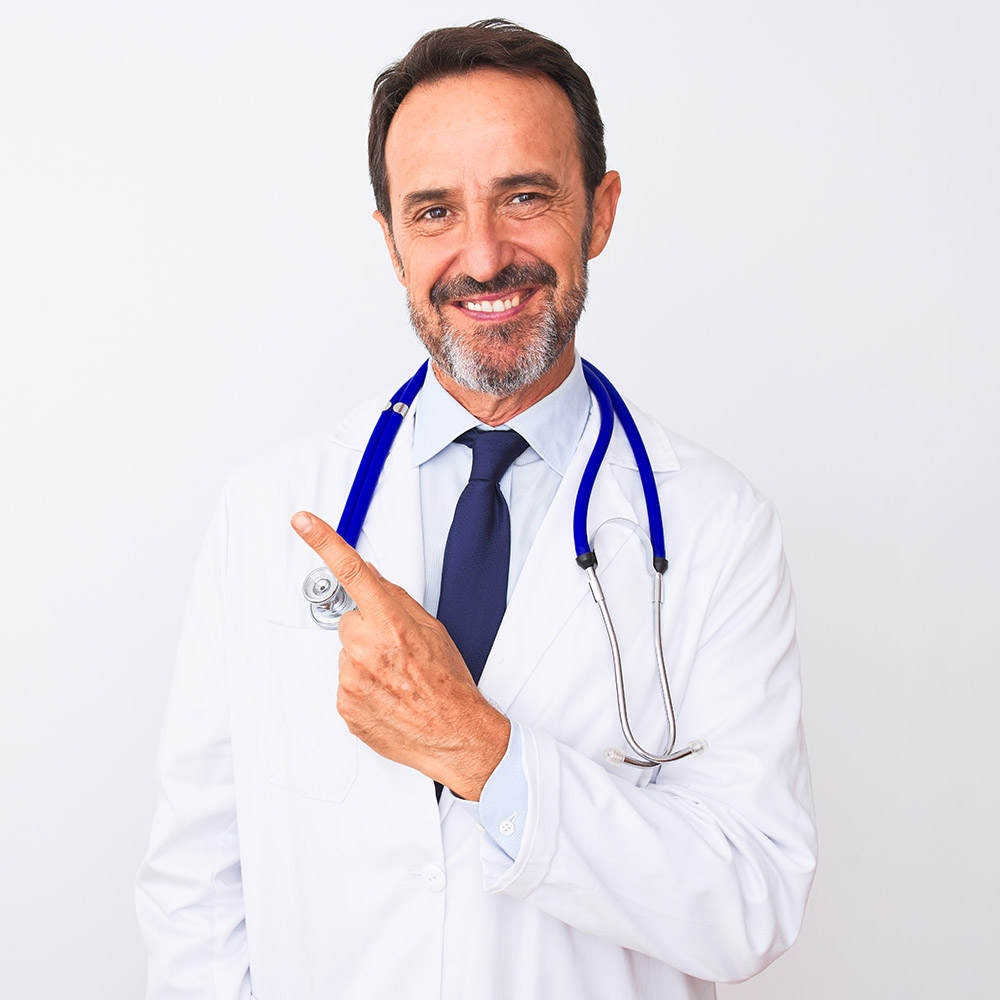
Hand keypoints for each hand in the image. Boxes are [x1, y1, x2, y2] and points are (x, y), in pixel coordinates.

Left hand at [291, 511, 510, 800]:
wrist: (455, 734)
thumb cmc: (449, 682)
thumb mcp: (433, 629)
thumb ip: (396, 598)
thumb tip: (370, 573)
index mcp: (391, 623)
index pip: (352, 572)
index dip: (324, 542)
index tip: (303, 521)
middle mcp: (367, 649)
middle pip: (349, 622)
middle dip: (368, 630)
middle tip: (398, 651)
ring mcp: (352, 680)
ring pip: (346, 654)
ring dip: (365, 661)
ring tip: (397, 679)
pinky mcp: (344, 706)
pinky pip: (345, 683)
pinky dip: (362, 687)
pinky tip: (387, 696)